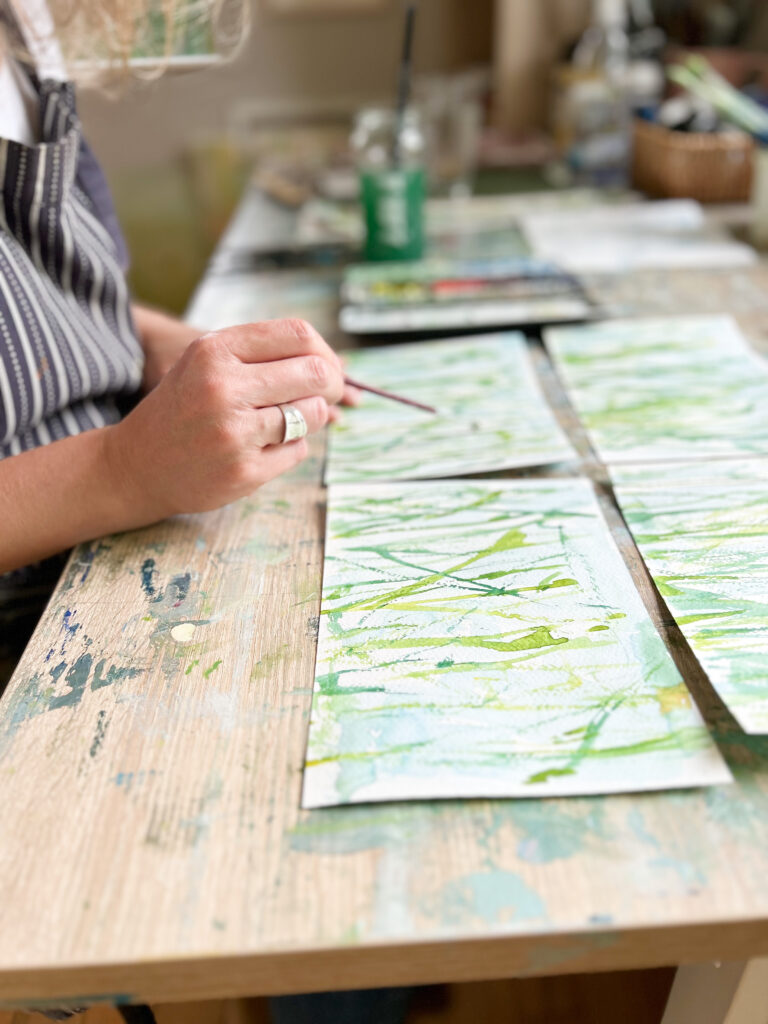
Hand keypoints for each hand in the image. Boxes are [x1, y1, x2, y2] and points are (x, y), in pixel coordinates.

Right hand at [104, 319, 344, 520]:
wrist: (138, 465)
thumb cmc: (185, 407)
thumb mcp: (208, 362)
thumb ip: (262, 353)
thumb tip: (335, 363)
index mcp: (214, 351)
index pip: (299, 335)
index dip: (325, 352)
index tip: (326, 368)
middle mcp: (222, 388)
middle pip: (315, 374)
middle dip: (331, 385)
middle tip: (324, 396)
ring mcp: (234, 433)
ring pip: (313, 414)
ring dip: (311, 418)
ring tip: (285, 422)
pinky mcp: (244, 471)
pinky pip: (298, 450)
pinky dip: (290, 448)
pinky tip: (262, 449)